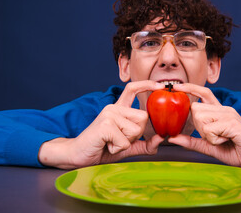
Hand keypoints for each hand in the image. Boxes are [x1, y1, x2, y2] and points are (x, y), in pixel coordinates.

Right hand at [38, 80, 164, 168]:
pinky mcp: (105, 124)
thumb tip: (162, 138)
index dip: (146, 85)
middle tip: (118, 139)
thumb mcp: (127, 147)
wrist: (78, 155)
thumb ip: (145, 144)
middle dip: (137, 134)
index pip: (132, 89)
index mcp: (119, 110)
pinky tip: (106, 145)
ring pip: (136, 130)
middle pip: (144, 117)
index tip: (159, 85)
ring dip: (127, 142)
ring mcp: (109, 114)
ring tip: (111, 142)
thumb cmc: (102, 149)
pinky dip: (118, 148)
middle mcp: (114, 108)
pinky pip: (125, 141)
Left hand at [169, 83, 240, 171]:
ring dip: (207, 135)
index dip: (190, 88)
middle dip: (198, 127)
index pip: (203, 93)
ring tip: (222, 139)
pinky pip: (210, 130)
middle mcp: (224, 109)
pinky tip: (227, 141)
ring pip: (201, 118)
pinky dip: (214, 140)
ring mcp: (229, 114)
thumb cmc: (238, 150)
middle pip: (196, 109)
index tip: (176, 87)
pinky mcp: (232, 123)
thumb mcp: (211, 146)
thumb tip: (172, 137)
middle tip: (214, 137)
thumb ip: (193, 141)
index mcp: (220, 112)